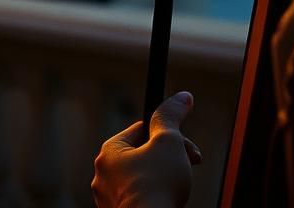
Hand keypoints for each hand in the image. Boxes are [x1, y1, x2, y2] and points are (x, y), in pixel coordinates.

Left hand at [92, 91, 201, 207]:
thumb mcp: (169, 140)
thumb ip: (172, 115)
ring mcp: (109, 199)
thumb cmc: (156, 185)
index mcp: (109, 151)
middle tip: (190, 163)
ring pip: (143, 178)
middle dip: (169, 157)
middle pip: (143, 154)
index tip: (183, 143)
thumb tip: (182, 96)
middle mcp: (103, 175)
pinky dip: (156, 198)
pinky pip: (141, 199)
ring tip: (177, 186)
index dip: (167, 133)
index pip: (142, 129)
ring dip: (164, 177)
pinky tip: (167, 201)